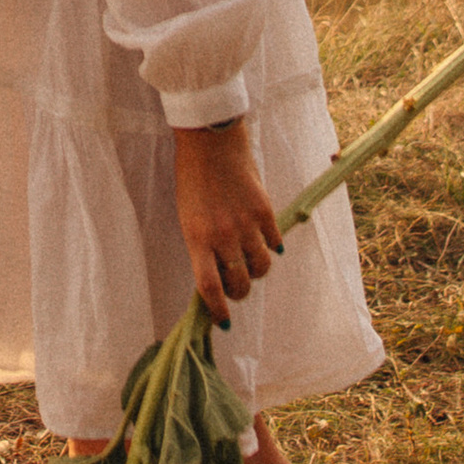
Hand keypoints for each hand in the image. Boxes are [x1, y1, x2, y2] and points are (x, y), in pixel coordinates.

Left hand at [173, 123, 282, 326]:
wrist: (210, 142)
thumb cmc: (193, 179)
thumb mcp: (189, 217)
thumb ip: (203, 246)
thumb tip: (217, 276)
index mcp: (197, 239)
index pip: (209, 288)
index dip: (218, 310)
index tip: (222, 321)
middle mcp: (222, 236)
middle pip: (240, 283)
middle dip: (240, 293)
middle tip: (237, 287)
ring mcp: (245, 224)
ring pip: (261, 267)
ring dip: (257, 271)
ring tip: (251, 262)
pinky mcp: (264, 211)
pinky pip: (275, 242)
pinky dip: (272, 247)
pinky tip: (266, 242)